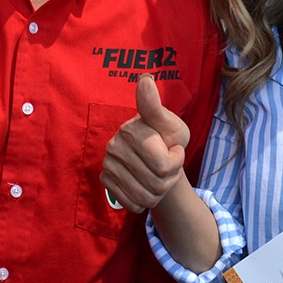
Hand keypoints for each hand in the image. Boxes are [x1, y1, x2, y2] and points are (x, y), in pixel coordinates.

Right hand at [102, 75, 189, 211]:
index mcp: (130, 129)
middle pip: (157, 183)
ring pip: (146, 197)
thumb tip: (144, 79)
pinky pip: (133, 204)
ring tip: (158, 175)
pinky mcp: (105, 181)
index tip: (173, 147)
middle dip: (170, 178)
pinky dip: (144, 201)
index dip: (176, 161)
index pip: (164, 164)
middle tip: (167, 164)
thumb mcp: (170, 124)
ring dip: (159, 191)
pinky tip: (144, 185)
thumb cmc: (167, 139)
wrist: (158, 161)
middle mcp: (114, 146)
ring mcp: (107, 164)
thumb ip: (156, 106)